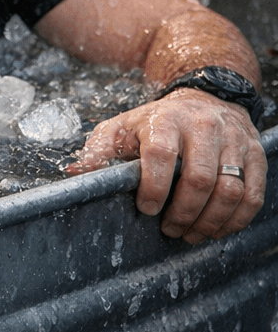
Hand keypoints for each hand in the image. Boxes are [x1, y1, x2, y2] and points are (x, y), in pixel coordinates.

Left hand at [68, 88, 265, 242]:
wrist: (205, 97)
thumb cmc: (156, 122)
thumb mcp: (121, 127)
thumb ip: (98, 150)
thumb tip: (75, 174)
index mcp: (165, 121)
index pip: (162, 155)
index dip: (154, 187)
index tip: (147, 209)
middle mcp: (204, 127)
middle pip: (200, 178)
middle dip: (184, 212)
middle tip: (170, 229)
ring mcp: (234, 140)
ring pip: (231, 189)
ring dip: (211, 220)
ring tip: (191, 234)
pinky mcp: (255, 155)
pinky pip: (253, 193)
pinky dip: (237, 219)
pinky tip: (218, 229)